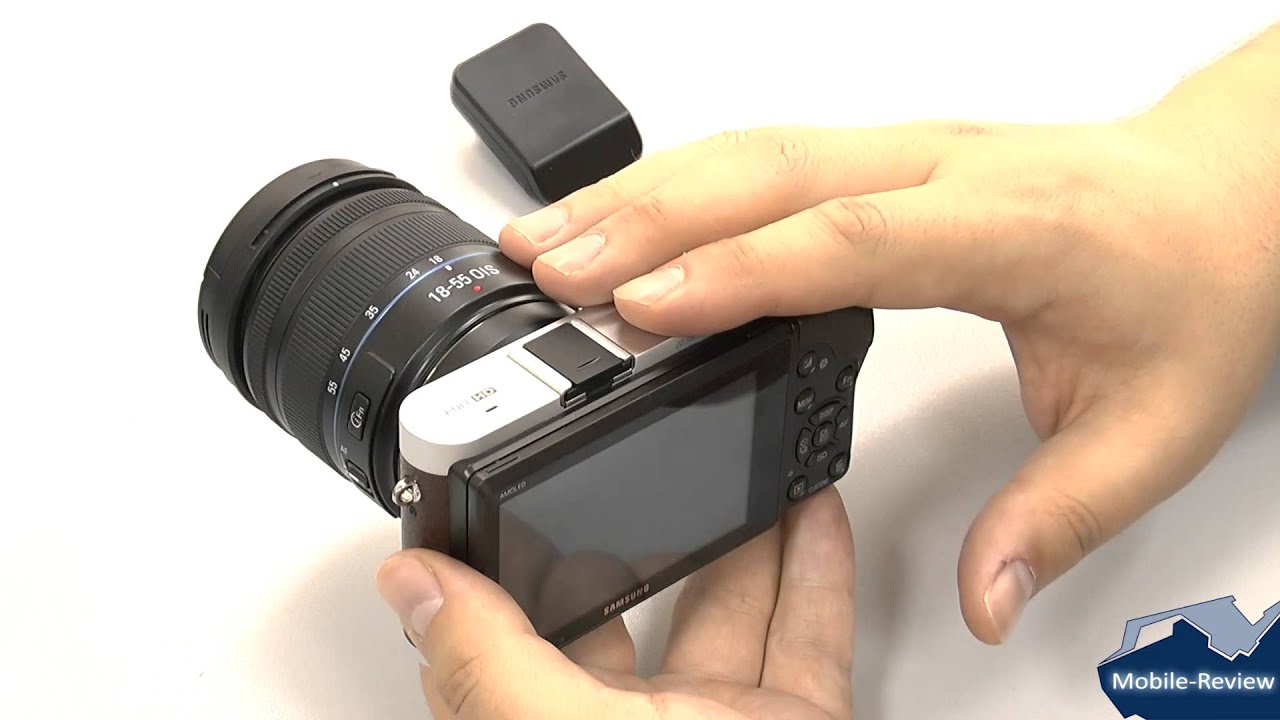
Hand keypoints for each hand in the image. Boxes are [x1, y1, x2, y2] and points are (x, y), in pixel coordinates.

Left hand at [377, 486, 855, 719]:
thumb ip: (484, 666)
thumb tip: (408, 588)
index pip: (508, 641)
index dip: (503, 568)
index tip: (500, 499)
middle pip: (632, 610)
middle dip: (642, 533)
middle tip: (643, 463)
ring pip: (729, 610)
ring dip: (742, 534)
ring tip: (740, 466)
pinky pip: (807, 639)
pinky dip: (816, 574)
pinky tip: (813, 519)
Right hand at [498, 116, 1279, 642]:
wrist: (1217, 194)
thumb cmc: (1187, 285)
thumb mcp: (1152, 426)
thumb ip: (1058, 517)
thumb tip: (984, 594)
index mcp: (1009, 227)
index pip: (851, 240)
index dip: (737, 270)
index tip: (643, 307)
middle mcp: (942, 171)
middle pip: (770, 173)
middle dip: (647, 218)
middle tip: (552, 271)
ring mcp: (904, 154)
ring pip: (751, 151)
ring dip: (644, 190)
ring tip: (553, 240)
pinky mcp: (879, 161)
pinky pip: (762, 157)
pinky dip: (678, 182)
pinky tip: (626, 213)